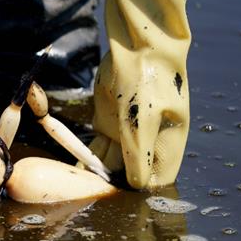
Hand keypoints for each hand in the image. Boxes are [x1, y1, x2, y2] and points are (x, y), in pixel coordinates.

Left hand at [89, 0, 190, 188]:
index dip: (141, 188)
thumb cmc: (149, 80)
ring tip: (77, 187)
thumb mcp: (143, 120)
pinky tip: (74, 169)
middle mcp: (148, 142)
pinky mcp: (108, 123)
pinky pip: (96, 148)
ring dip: (96, 172)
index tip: (118, 193)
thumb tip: (139, 185)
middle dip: (112, 183)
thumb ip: (139, 154)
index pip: (157, 179)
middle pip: (130, 173)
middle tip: (91, 193)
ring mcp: (127, 133)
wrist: (136, 46)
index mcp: (167, 144)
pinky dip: (86, 158)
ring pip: (110, 161)